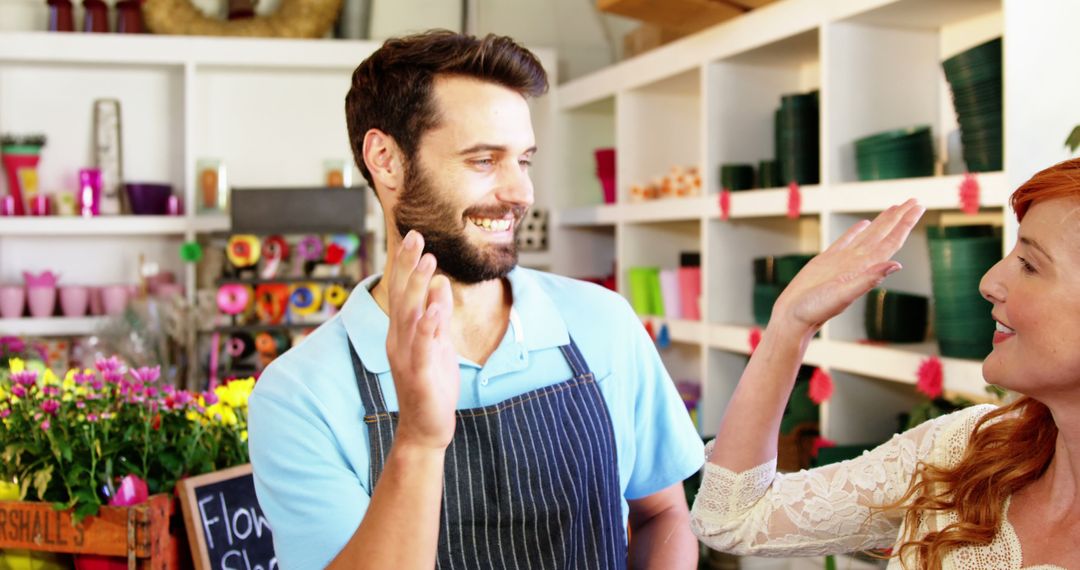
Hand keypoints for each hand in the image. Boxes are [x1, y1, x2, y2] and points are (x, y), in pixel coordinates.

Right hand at [384, 230, 459, 450]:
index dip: (407, 264)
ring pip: (410, 315)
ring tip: (428, 260)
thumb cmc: (432, 385)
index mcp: (403, 332)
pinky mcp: (419, 373)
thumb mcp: (439, 344)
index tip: (414, 236)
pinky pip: (423, 345)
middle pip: (401, 296)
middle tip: (416, 236)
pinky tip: (434, 307)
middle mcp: (399, 340)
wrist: (425, 429)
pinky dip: (427, 326)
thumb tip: (440, 285)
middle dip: (408, 265)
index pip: (403, 292)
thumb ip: (438, 316)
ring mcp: (407, 356)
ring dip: (417, 286)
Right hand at [772, 199, 925, 335]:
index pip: (891, 241)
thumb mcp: (843, 295)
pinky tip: (864, 224)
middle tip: (915, 200)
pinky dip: (856, 231)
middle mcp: (858, 262)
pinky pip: (846, 240)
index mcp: (865, 268)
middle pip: (884, 235)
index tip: (918, 207)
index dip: (905, 224)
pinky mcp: (826, 260)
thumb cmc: (815, 310)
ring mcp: (843, 261)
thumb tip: (896, 265)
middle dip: (900, 218)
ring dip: (883, 222)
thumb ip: (868, 279)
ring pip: (868, 235)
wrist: (793, 316)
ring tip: (895, 208)